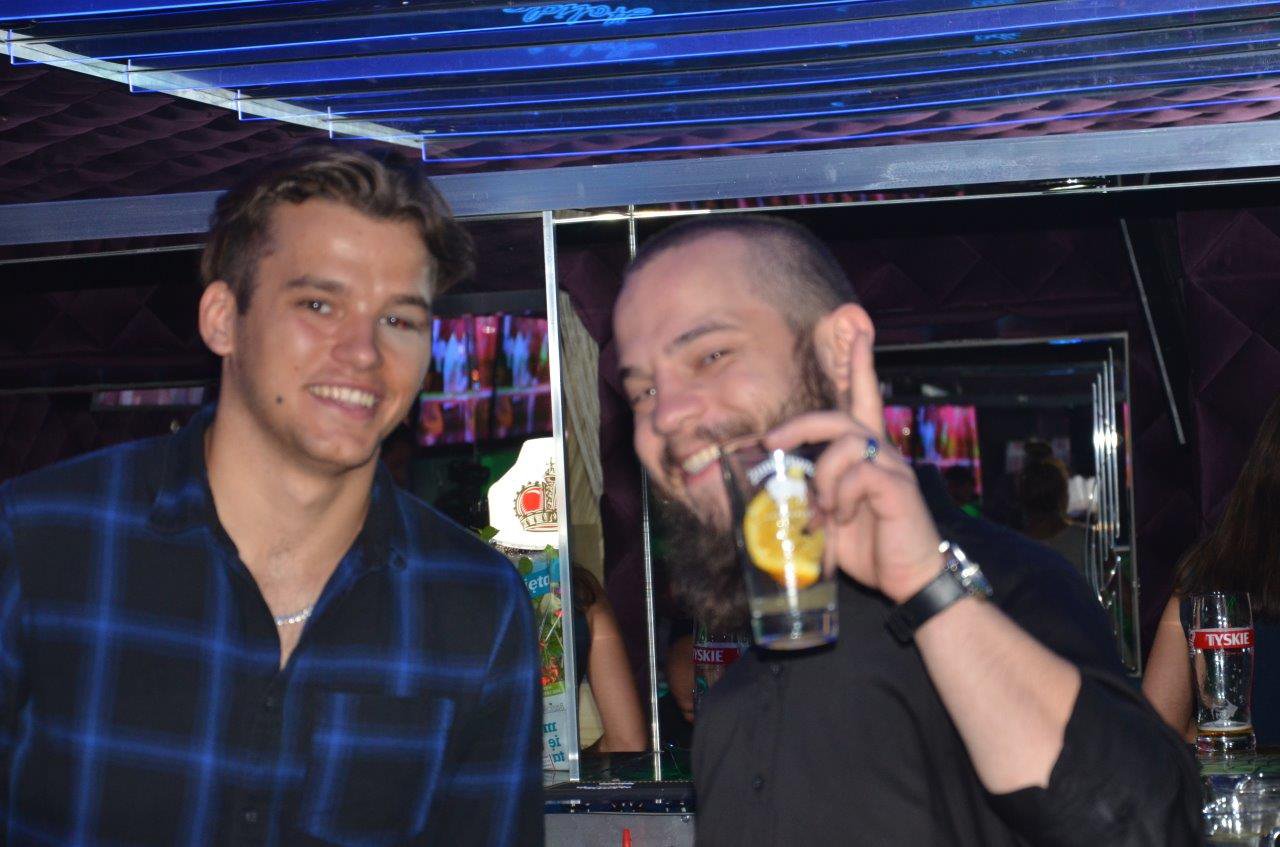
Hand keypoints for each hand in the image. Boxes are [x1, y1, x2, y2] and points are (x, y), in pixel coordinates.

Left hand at [765, 330, 942, 603]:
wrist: (912, 581)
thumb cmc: (872, 548)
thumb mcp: (833, 518)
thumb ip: (814, 495)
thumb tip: (780, 490)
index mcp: (868, 455)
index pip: (863, 399)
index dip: (859, 363)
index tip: (856, 326)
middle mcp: (883, 453)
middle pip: (839, 416)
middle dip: (800, 425)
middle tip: (770, 442)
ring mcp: (892, 467)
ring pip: (845, 443)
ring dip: (823, 477)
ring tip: (826, 511)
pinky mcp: (897, 486)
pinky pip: (858, 472)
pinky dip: (840, 494)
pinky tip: (843, 516)